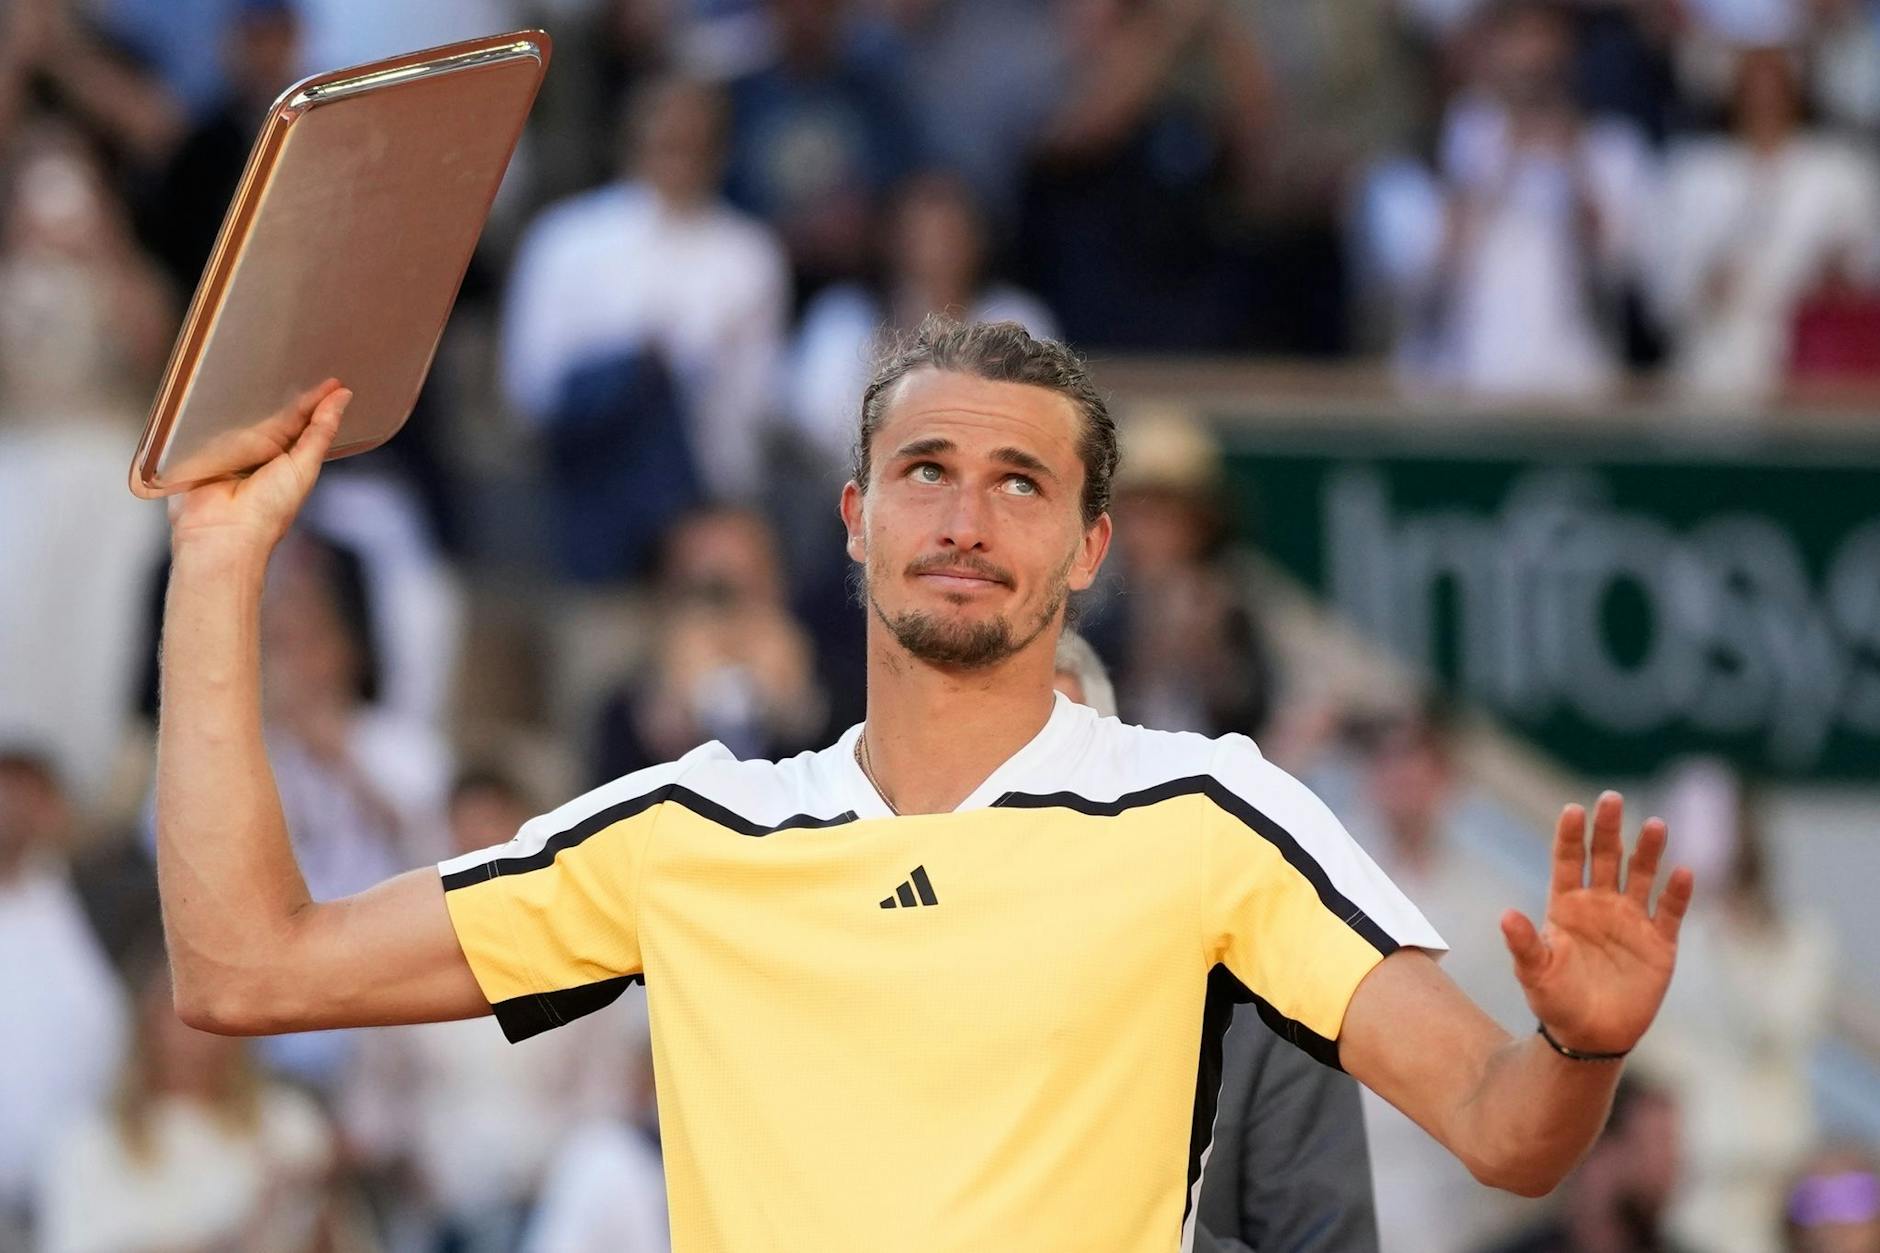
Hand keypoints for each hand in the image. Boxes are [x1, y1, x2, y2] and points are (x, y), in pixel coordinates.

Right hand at [166, 381, 349, 555]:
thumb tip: (342, 399)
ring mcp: (230, 452)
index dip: (318, 402)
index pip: (305, 423)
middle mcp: (260, 455)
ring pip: (242, 416)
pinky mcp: (201, 450)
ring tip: (266, 367)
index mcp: (288, 462)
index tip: (334, 382)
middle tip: (302, 364)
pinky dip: (214, 408)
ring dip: (250, 397)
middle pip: (274, 415)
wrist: (223, 532)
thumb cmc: (267, 511)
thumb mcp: (304, 466)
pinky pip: (208, 422)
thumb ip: (320, 431)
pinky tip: (221, 387)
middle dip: (287, 394)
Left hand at [1501, 791, 1694, 1054]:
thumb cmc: (1555, 1001)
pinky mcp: (1659, 943)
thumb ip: (1523, 944)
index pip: (1568, 860)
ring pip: (1642, 876)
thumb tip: (1505, 915)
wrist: (1590, 1037)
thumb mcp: (1534, 973)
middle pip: (1606, 857)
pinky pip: (1670, 912)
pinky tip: (1683, 872)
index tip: (1573, 809)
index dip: (1570, 835)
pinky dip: (1677, 893)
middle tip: (1612, 798)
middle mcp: (1600, 904)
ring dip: (1648, 852)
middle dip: (1609, 829)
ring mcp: (1631, 921)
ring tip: (1654, 825)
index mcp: (1566, 904)